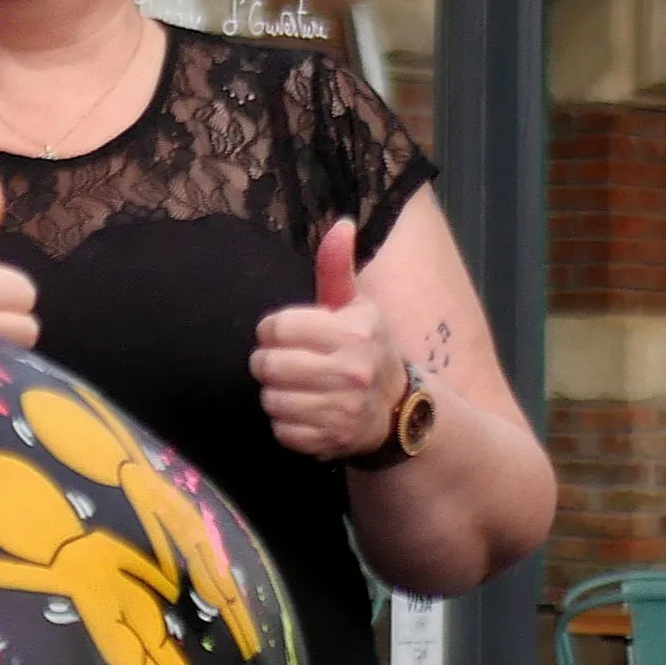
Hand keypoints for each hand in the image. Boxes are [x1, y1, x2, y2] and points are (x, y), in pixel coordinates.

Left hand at [252, 223, 410, 459]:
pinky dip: (287, 423)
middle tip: (284, 364)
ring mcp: (342, 410)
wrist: (398, 410)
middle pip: (268, 364)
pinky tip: (307, 412)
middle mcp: (352, 372)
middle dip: (267, 363)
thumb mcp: (356, 306)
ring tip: (298, 388)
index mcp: (355, 332)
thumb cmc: (366, 348)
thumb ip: (338, 268)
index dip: (273, 330)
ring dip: (276, 394)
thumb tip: (341, 224)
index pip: (277, 327)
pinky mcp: (331, 440)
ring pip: (271, 399)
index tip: (285, 335)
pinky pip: (282, 430)